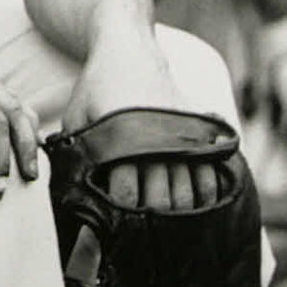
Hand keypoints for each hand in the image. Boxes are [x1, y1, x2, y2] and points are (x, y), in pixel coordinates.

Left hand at [71, 28, 227, 211]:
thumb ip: (75, 157)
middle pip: (163, 200)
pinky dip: (205, 197)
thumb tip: (75, 199)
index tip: (117, 228)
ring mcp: (182, 136)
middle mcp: (156, 140)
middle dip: (151, 223)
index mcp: (123, 140)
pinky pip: (212, 175)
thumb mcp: (76, 120)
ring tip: (167, 229)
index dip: (122, 216)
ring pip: (190, 192)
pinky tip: (194, 209)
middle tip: (144, 236)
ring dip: (180, 216)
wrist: (130, 50)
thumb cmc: (96, 90)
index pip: (127, 195)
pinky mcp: (200, 131)